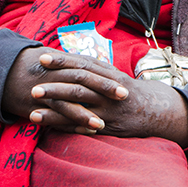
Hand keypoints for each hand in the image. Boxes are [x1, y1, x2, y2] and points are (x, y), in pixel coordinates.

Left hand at [3, 48, 187, 145]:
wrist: (155, 111)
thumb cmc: (127, 90)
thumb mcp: (112, 75)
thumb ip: (91, 68)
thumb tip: (64, 58)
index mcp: (108, 74)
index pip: (83, 64)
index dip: (62, 60)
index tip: (42, 58)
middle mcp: (108, 91)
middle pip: (79, 87)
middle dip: (55, 88)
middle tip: (32, 88)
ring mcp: (108, 111)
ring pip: (79, 109)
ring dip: (55, 111)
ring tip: (32, 112)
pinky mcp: (107, 127)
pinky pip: (82, 128)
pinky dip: (64, 127)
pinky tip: (47, 128)